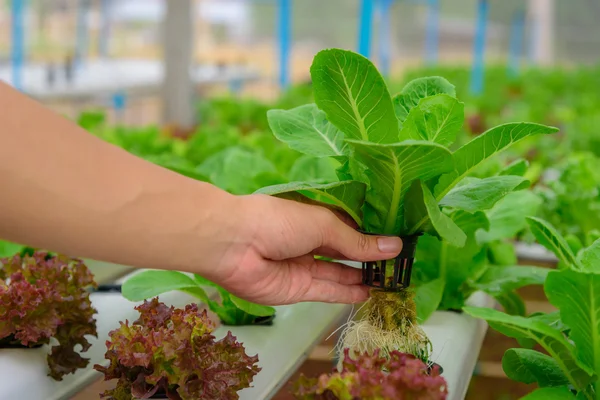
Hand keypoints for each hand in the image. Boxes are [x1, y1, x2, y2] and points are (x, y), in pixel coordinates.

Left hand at [207, 194, 403, 305]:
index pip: (350, 228)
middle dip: (370, 258)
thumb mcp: (324, 225)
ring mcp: (304, 267)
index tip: (399, 242)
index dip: (372, 235)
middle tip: (399, 266)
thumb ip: (357, 242)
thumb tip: (394, 246)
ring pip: (339, 274)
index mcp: (315, 218)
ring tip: (391, 280)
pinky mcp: (297, 290)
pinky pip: (327, 291)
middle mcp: (310, 242)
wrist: (234, 244)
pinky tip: (370, 292)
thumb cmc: (278, 221)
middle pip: (345, 252)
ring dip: (363, 277)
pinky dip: (348, 293)